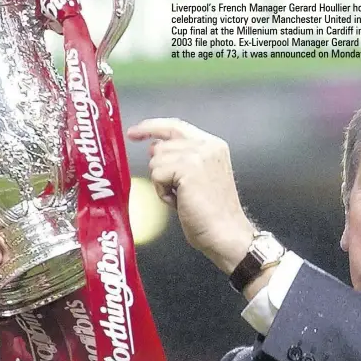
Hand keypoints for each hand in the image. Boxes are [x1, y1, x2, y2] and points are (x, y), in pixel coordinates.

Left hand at [127, 118, 255, 274]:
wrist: (226, 234)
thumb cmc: (213, 215)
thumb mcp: (199, 177)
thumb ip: (181, 158)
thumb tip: (154, 148)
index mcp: (213, 146)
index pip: (175, 126)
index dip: (151, 127)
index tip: (134, 132)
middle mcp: (207, 146)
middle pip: (160, 146)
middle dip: (161, 171)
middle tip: (181, 192)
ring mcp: (198, 155)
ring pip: (156, 161)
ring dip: (163, 184)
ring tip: (184, 198)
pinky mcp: (188, 168)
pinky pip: (157, 175)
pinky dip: (163, 192)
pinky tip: (180, 201)